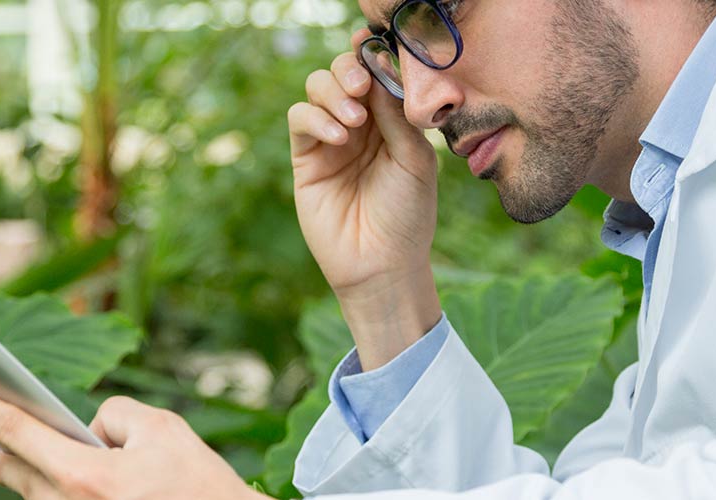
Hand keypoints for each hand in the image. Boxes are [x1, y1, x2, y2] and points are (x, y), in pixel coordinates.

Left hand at [0, 379, 265, 499]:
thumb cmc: (200, 483)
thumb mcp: (163, 428)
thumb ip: (113, 415)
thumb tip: (89, 430)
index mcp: (86, 476)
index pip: (16, 431)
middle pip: (12, 473)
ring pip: (34, 498)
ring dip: (30, 480)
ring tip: (17, 464)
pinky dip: (54, 494)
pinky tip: (61, 482)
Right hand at [288, 29, 441, 368]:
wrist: (381, 264)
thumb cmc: (407, 215)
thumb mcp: (415, 160)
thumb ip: (396, 114)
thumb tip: (380, 70)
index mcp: (391, 119)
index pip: (376, 73)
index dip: (372, 53)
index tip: (372, 43)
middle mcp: (361, 123)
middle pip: (343, 72)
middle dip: (349, 69)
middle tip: (362, 86)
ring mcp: (331, 139)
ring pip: (317, 88)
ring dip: (333, 92)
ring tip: (353, 119)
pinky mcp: (306, 158)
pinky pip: (300, 119)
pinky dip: (316, 117)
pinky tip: (338, 136)